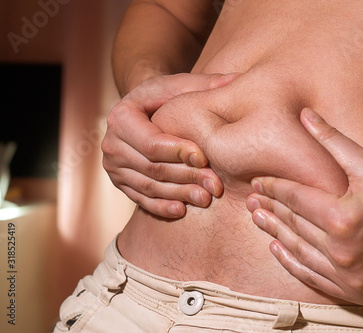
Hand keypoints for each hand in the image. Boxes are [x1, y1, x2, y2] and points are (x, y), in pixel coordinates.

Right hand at [102, 73, 238, 217]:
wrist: (140, 111)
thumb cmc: (163, 97)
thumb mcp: (179, 85)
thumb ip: (205, 85)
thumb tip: (237, 79)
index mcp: (121, 117)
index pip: (150, 143)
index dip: (178, 152)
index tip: (204, 158)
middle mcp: (112, 145)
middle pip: (152, 168)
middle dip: (186, 177)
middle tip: (214, 184)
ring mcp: (115, 167)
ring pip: (149, 186)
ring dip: (179, 194)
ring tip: (206, 198)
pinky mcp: (121, 183)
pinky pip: (141, 199)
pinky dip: (161, 207)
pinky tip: (182, 210)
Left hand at [246, 108, 362, 304]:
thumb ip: (333, 141)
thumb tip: (305, 115)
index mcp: (343, 217)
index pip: (295, 198)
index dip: (274, 188)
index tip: (257, 182)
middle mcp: (341, 250)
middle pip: (293, 224)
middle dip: (270, 209)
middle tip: (251, 200)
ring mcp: (347, 275)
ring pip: (298, 251)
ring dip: (275, 234)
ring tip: (258, 220)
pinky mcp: (355, 291)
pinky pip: (312, 277)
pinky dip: (292, 263)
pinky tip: (278, 249)